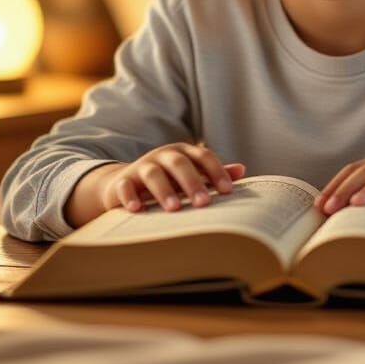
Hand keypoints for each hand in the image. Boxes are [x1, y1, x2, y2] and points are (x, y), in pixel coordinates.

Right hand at [100, 142, 245, 213]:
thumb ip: (212, 173)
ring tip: (175, 208)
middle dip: (192, 182)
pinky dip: (130, 196)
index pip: (203, 157)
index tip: (227, 191)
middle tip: (204, 203)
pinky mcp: (122, 181)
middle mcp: (162, 156)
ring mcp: (141, 167)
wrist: (125, 183)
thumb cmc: (167, 180)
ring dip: (164, 190)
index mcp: (183, 152)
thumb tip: (242, 170)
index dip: (216, 172)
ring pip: (153, 173)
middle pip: (179, 163)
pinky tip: (137, 210)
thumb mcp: (190, 175)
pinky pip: (124, 186)